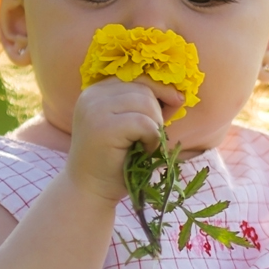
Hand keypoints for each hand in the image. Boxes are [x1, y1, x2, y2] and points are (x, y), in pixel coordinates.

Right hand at [63, 77, 168, 204]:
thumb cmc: (114, 161)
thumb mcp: (130, 126)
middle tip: (151, 138)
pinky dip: (152, 138)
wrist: (90, 190)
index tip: (173, 107)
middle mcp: (92, 95)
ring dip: (154, 126)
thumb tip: (178, 95)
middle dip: (157, 112)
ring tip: (145, 144)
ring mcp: (95, 109)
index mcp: (97, 91)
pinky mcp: (103, 127)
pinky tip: (144, 151)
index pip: (138, 77)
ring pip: (146, 103)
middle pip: (144, 88)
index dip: (160, 91)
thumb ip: (146, 106)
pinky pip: (143, 123)